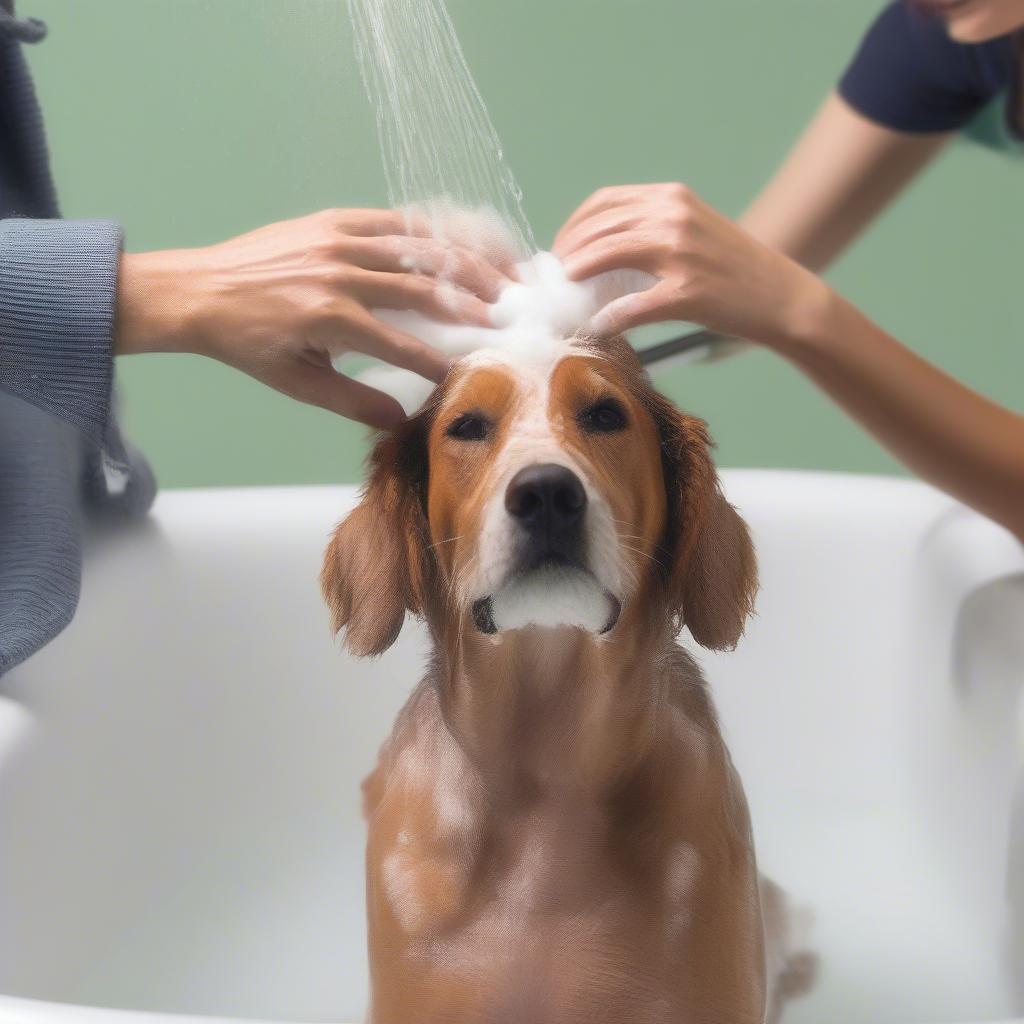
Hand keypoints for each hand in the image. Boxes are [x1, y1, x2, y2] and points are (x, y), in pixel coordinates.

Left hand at [115, 209, 512, 427]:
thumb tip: (402, 420)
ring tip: (501, 274)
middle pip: (426, 287)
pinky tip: (458, 241)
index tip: (469, 373)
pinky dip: (430, 230)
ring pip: (418, 248)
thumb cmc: (247, 343)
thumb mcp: (298, 384)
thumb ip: (353, 401)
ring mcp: (338, 240)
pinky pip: (393, 221)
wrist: (200, 291)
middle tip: (508, 317)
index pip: (405, 344)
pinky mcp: (332, 221)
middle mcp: (341, 273)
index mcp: (332, 318)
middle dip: (473, 304)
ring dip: (465, 262)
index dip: (442, 362)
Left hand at [553, 183, 828, 346]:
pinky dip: (608, 318)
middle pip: (599, 228)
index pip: (605, 202)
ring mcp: (681, 254)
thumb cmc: (735, 269)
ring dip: (579, 273)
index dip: (574, 224)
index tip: (562, 245)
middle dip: (569, 251)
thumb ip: (652, 230)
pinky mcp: (687, 293)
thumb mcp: (694, 230)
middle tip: (557, 272)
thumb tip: (601, 250)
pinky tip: (598, 326)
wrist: (781, 297)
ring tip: (567, 290)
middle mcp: (674, 218)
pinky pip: (632, 306)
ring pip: (608, 256)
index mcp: (673, 198)